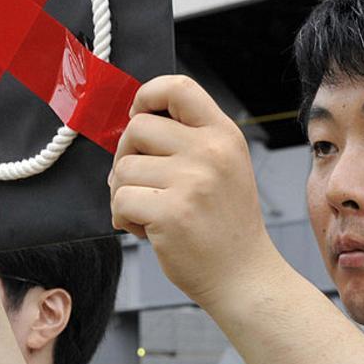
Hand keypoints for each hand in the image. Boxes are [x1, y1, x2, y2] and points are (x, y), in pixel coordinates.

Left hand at [108, 75, 279, 306]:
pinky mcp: (171, 213)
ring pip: (122, 168)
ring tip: (151, 211)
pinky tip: (147, 230)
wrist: (243, 276)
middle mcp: (210, 152)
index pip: (177, 87)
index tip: (137, 114)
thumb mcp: (222, 166)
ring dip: (124, 193)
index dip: (147, 95)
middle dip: (126, 156)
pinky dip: (123, 217)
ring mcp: (192, 182)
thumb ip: (187, 139)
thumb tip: (131, 120)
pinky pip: (120, 199)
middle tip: (141, 182)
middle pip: (137, 127)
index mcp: (223, 134)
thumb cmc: (222, 222)